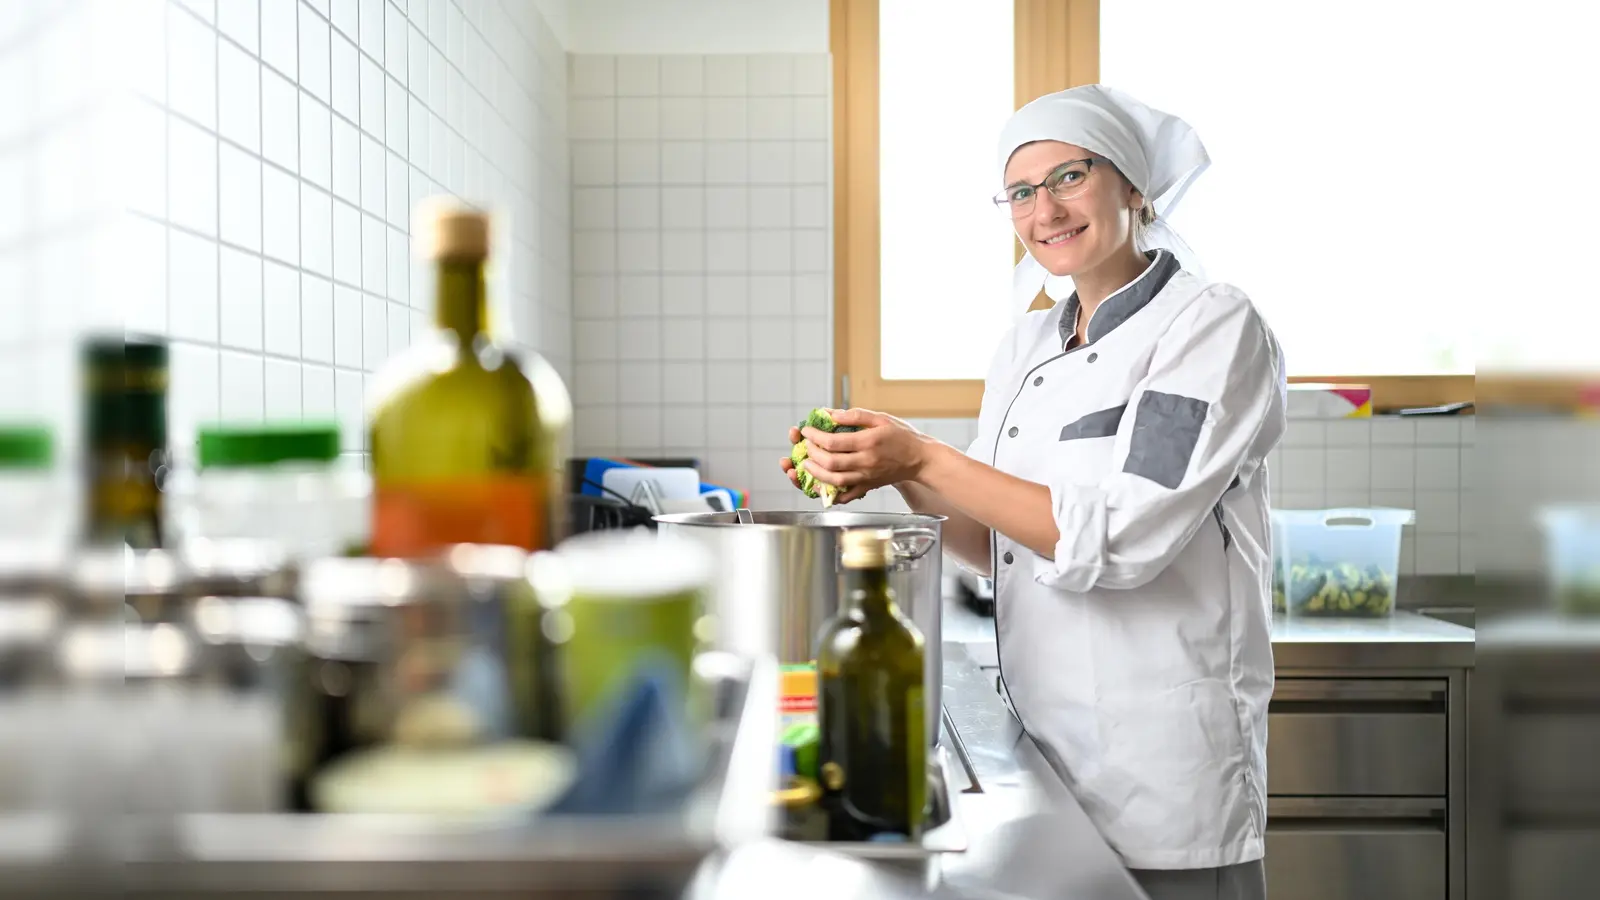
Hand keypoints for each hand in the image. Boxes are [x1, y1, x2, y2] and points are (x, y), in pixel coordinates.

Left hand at [783, 408, 932, 504]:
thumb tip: (831, 414)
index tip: (806, 430)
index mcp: (869, 442)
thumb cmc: (901, 436)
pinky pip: (846, 496)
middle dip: (812, 454)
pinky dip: (830, 493)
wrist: (920, 459)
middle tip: (805, 445)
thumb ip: (856, 415)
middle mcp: (867, 462)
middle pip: (831, 462)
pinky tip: (821, 484)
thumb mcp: (881, 418)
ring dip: (816, 473)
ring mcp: (867, 477)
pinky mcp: (868, 487)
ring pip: (835, 480)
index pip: (833, 441)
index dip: (815, 436)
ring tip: (807, 464)